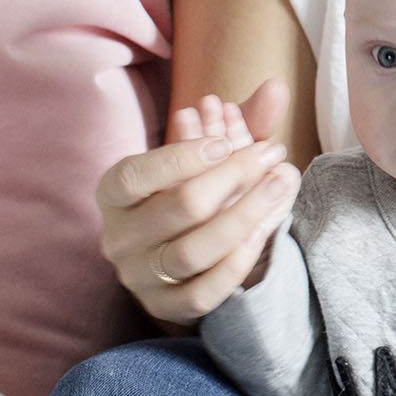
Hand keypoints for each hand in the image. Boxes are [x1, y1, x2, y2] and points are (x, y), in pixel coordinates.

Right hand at [97, 80, 301, 324]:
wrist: (186, 262)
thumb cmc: (199, 195)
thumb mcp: (213, 158)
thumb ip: (245, 123)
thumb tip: (278, 86)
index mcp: (114, 194)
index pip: (135, 175)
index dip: (181, 157)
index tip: (226, 142)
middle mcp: (118, 237)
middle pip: (177, 209)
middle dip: (232, 178)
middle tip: (273, 156)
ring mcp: (139, 278)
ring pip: (191, 252)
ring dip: (245, 216)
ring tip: (281, 185)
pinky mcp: (166, 309)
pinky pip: (204, 293)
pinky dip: (237, 262)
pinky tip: (264, 232)